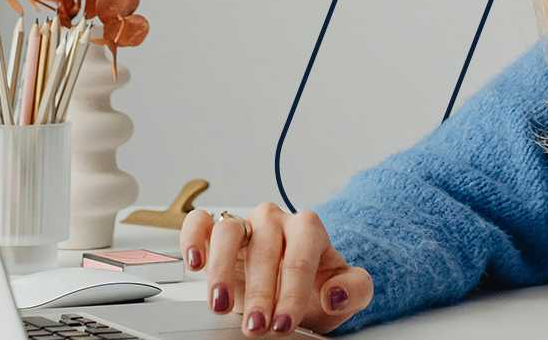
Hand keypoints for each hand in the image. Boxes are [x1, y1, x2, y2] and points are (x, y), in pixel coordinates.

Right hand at [181, 202, 373, 335]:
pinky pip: (200, 221)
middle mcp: (274, 222)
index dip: (292, 290)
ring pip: (229, 231)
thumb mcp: (346, 292)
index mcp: (308, 229)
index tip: (284, 322)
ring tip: (220, 305)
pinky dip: (193, 237)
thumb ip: (354, 289)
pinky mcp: (216, 230)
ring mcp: (245, 224)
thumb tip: (335, 293)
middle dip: (259, 292)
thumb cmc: (317, 286)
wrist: (295, 285)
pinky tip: (195, 263)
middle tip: (256, 327)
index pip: (300, 254)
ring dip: (222, 269)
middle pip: (264, 248)